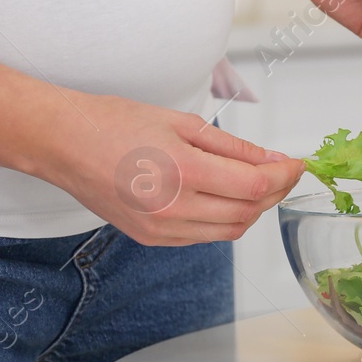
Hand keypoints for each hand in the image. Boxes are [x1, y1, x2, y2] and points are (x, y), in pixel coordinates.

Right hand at [33, 91, 305, 245]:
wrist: (64, 144)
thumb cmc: (114, 123)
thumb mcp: (182, 122)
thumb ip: (232, 146)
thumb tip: (272, 159)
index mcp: (183, 170)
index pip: (256, 185)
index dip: (285, 175)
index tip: (297, 163)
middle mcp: (173, 207)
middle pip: (248, 212)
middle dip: (274, 192)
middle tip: (281, 171)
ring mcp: (161, 229)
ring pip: (229, 230)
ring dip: (251, 209)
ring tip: (255, 183)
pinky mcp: (151, 239)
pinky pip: (203, 236)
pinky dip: (223, 220)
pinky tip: (223, 197)